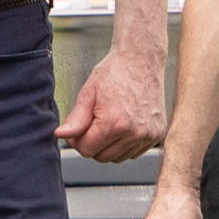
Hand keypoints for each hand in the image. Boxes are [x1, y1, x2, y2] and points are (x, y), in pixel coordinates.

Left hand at [59, 41, 166, 163]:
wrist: (141, 61)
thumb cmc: (114, 73)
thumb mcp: (88, 94)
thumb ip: (75, 120)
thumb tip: (61, 135)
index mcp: (114, 123)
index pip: (87, 150)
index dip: (77, 141)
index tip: (77, 130)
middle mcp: (134, 133)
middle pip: (102, 157)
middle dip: (92, 144)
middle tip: (92, 124)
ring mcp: (148, 135)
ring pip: (118, 158)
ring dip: (109, 146)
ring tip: (108, 122)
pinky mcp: (157, 134)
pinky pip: (134, 152)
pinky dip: (125, 144)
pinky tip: (122, 125)